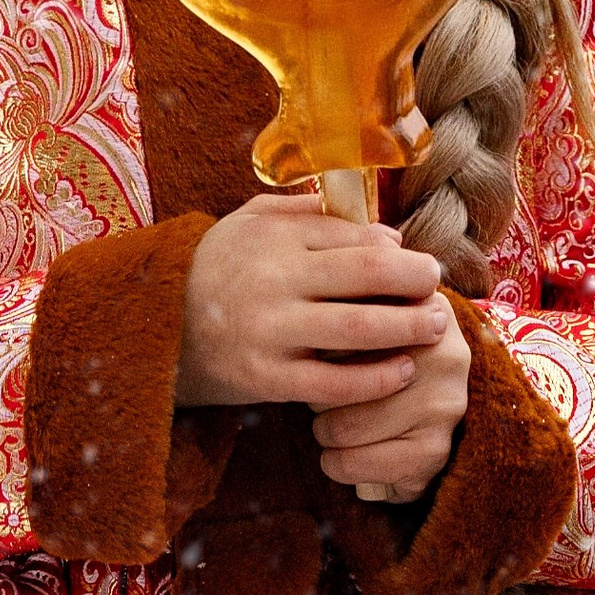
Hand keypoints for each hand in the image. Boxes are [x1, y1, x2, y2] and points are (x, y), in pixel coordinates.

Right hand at [177, 192, 465, 498]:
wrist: (156, 327)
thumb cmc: (216, 267)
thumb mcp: (251, 221)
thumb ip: (309, 213)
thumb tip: (380, 228)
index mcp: (277, 236)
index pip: (354, 238)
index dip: (396, 250)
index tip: (419, 259)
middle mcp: (277, 280)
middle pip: (366, 275)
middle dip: (414, 281)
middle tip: (439, 287)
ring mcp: (272, 331)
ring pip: (358, 329)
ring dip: (406, 329)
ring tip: (435, 328)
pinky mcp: (267, 378)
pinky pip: (333, 382)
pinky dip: (374, 380)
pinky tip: (401, 373)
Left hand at [312, 291, 468, 504]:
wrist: (432, 406)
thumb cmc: (385, 352)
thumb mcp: (374, 309)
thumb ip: (348, 289)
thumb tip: (299, 273)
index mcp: (426, 306)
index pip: (349, 323)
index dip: (322, 343)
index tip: (318, 348)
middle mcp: (445, 353)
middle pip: (340, 376)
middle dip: (318, 392)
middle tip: (319, 393)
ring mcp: (444, 403)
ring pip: (344, 426)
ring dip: (324, 430)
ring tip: (328, 423)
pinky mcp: (435, 449)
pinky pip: (358, 464)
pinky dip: (337, 463)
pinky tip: (338, 454)